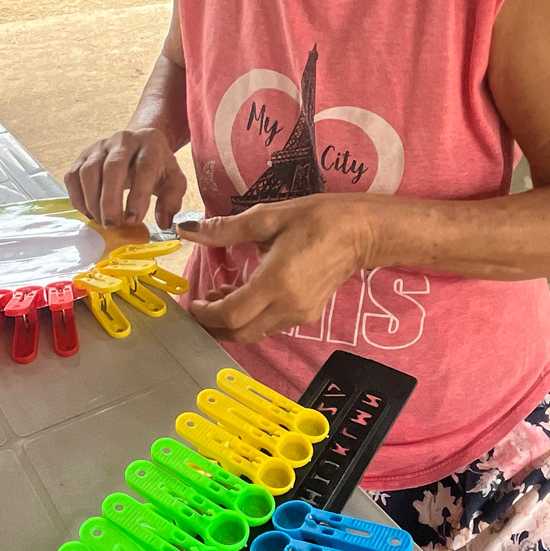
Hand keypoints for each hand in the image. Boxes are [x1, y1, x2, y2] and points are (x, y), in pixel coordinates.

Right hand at [64, 127, 186, 229]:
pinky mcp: (84, 155)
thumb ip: (172, 200)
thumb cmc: (157, 166)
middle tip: (112, 225)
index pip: (144, 167)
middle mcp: (124, 140)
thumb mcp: (173, 180)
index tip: (133, 221)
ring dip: (92, 201)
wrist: (139, 144)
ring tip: (101, 221)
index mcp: (151, 144)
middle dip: (110, 200)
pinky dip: (77, 197)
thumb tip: (163, 222)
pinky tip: (89, 212)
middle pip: (112, 167)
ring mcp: (100, 146)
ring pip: (88, 171)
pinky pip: (73, 175)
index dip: (138, 196)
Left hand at [184, 195, 372, 341]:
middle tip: (199, 307)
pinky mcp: (308, 316)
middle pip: (240, 333)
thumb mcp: (268, 217)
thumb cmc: (317, 218)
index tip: (192, 303)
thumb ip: (225, 229)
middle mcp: (288, 306)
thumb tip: (186, 230)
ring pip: (255, 333)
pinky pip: (270, 326)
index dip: (206, 313)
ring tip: (219, 297)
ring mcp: (300, 315)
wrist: (362, 231)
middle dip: (214, 326)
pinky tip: (245, 297)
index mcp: (276, 282)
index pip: (231, 313)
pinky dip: (251, 319)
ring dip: (232, 323)